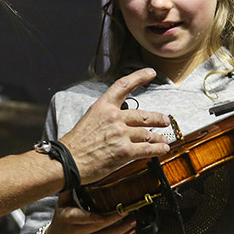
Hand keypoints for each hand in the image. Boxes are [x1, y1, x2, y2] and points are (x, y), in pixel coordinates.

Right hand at [43, 191, 136, 233]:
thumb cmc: (61, 222)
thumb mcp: (61, 205)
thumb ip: (69, 190)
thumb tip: (77, 171)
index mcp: (68, 219)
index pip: (81, 218)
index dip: (93, 217)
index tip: (106, 213)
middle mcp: (77, 233)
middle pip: (99, 226)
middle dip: (115, 218)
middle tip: (127, 209)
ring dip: (122, 229)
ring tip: (133, 220)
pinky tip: (130, 232)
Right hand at [59, 68, 169, 183]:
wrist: (69, 160)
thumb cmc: (76, 143)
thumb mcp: (89, 119)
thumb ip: (106, 116)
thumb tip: (121, 121)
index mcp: (103, 106)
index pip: (123, 85)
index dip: (139, 77)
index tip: (150, 73)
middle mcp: (114, 117)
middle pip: (143, 115)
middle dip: (157, 119)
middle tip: (164, 120)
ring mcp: (121, 134)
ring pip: (147, 133)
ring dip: (158, 138)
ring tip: (163, 140)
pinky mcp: (125, 151)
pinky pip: (147, 149)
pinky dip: (158, 149)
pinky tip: (162, 149)